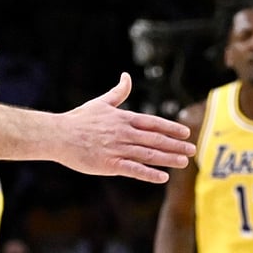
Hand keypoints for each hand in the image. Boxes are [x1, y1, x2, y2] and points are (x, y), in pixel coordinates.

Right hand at [58, 72, 194, 181]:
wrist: (58, 135)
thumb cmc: (79, 119)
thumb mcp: (101, 102)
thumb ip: (118, 92)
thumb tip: (126, 75)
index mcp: (124, 118)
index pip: (153, 123)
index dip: (171, 128)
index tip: (186, 132)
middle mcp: (124, 133)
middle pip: (156, 139)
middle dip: (176, 145)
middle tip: (193, 149)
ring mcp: (118, 149)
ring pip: (149, 154)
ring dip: (168, 158)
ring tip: (184, 162)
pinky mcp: (109, 164)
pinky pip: (133, 169)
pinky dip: (149, 174)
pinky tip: (163, 177)